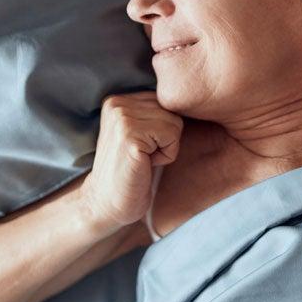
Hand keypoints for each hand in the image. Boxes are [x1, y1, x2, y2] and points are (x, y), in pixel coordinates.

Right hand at [79, 91, 183, 229]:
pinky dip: (166, 155)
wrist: (107, 203)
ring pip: (175, 122)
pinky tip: (145, 165)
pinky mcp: (130, 135)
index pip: (166, 100)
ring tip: (143, 160)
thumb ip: (155, 112)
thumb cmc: (132, 171)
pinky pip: (172, 136)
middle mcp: (117, 103)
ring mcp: (122, 118)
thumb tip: (194, 98)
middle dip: (166, 137)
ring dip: (167, 147)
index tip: (142, 147)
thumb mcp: (141, 132)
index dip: (163, 129)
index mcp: (118, 100)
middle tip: (143, 156)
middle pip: (172, 109)